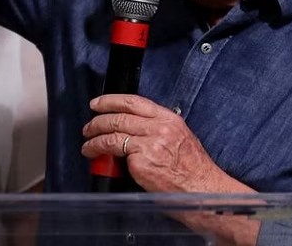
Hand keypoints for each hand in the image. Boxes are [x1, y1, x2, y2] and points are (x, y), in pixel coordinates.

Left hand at [82, 94, 248, 193]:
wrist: (202, 192)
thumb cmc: (194, 171)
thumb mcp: (181, 139)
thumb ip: (159, 130)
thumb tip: (134, 130)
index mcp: (169, 120)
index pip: (134, 101)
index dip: (111, 100)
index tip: (98, 102)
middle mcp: (159, 128)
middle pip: (120, 116)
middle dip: (98, 120)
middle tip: (88, 126)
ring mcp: (149, 143)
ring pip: (113, 132)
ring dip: (95, 137)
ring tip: (88, 143)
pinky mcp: (141, 161)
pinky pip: (115, 151)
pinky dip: (99, 152)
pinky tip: (95, 156)